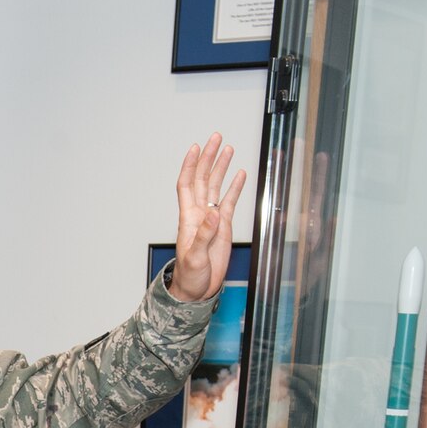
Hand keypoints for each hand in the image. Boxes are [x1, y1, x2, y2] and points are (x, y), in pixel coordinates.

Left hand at [168, 133, 247, 302]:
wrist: (197, 289)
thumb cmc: (190, 276)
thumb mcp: (195, 256)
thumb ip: (205, 234)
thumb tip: (214, 212)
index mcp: (189, 218)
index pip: (187, 185)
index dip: (191, 166)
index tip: (196, 148)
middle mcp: (199, 214)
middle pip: (203, 179)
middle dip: (208, 157)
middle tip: (216, 138)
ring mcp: (211, 218)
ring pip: (216, 186)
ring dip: (220, 167)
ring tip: (227, 148)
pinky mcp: (223, 226)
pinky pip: (229, 201)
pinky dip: (234, 187)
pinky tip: (239, 174)